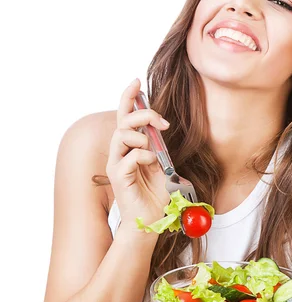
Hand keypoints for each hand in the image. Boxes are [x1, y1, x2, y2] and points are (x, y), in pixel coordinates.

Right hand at [106, 78, 171, 230]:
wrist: (150, 220)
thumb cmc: (155, 195)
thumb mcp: (163, 166)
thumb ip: (159, 148)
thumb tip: (159, 128)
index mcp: (130, 147)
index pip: (125, 117)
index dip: (129, 98)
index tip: (137, 81)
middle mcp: (120, 153)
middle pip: (123, 121)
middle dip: (142, 114)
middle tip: (161, 122)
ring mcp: (117, 165)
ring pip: (121, 136)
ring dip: (141, 135)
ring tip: (152, 148)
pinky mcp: (119, 178)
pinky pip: (127, 158)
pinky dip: (142, 155)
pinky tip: (151, 162)